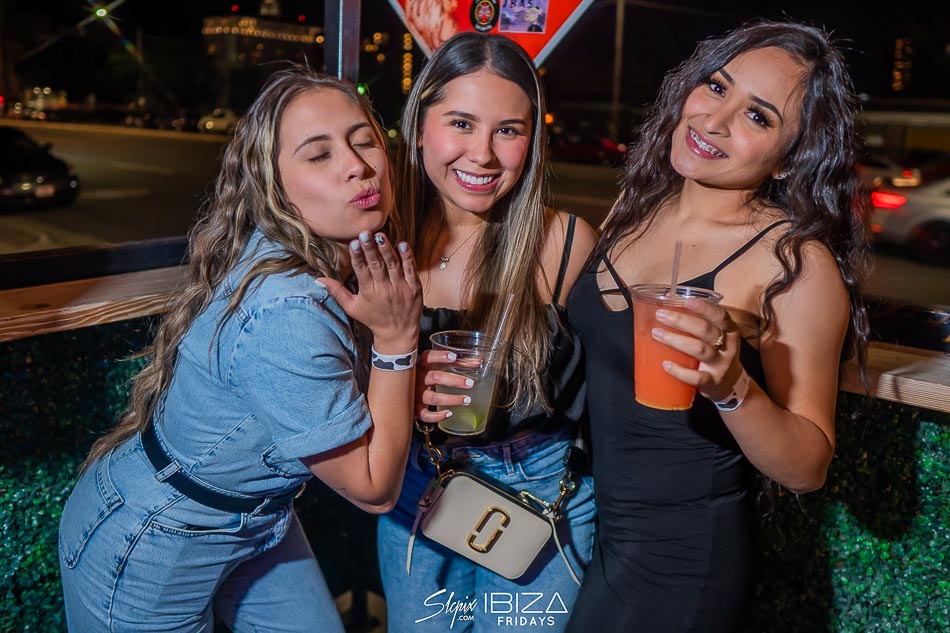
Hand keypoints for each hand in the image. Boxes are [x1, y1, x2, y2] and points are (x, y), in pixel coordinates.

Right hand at [319, 231, 421, 351]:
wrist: (398, 333)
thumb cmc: (373, 318)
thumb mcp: (352, 308)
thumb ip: (337, 292)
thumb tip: (318, 279)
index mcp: (368, 293)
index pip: (361, 271)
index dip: (358, 257)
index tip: (354, 243)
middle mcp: (385, 290)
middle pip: (376, 266)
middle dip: (370, 249)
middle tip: (365, 233)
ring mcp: (401, 288)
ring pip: (393, 265)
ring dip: (387, 249)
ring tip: (380, 235)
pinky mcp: (414, 288)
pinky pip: (411, 270)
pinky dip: (407, 258)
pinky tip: (403, 245)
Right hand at [415, 349, 472, 422]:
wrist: (400, 390)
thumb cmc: (424, 374)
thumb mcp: (436, 365)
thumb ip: (457, 363)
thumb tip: (478, 363)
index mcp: (420, 365)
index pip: (428, 358)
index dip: (440, 356)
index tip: (454, 357)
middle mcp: (417, 379)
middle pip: (435, 377)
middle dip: (455, 380)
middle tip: (470, 383)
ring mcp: (415, 394)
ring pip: (433, 398)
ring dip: (452, 399)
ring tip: (467, 400)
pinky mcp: (414, 408)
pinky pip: (425, 415)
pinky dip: (437, 416)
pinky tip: (449, 414)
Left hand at [651, 297, 743, 401]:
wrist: (730, 384)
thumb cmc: (716, 352)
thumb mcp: (714, 336)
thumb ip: (697, 320)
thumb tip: (668, 298)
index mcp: (729, 330)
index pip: (720, 316)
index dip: (705, 308)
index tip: (686, 301)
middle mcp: (727, 346)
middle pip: (705, 330)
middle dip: (681, 321)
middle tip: (660, 315)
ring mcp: (721, 365)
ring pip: (699, 350)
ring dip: (676, 341)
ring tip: (656, 334)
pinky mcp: (713, 382)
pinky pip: (696, 377)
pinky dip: (680, 371)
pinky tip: (666, 364)